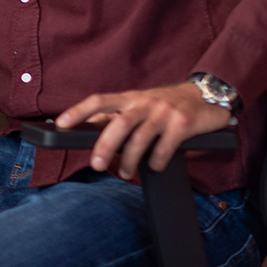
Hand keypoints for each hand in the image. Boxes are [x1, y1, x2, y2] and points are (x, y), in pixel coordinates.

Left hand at [56, 81, 233, 178]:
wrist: (206, 94)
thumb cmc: (164, 103)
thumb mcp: (139, 103)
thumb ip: (117, 114)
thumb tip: (87, 127)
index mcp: (130, 97)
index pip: (99, 100)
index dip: (78, 111)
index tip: (61, 123)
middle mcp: (145, 102)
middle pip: (119, 124)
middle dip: (104, 146)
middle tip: (95, 165)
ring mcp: (164, 113)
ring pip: (140, 139)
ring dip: (129, 161)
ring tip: (124, 172)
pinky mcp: (183, 124)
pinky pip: (165, 148)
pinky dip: (155, 162)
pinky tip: (153, 166)